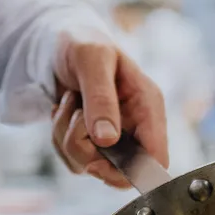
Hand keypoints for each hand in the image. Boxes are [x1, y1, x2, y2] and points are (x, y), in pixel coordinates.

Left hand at [52, 39, 168, 188]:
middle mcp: (134, 126)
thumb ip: (101, 98)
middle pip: (119, 172)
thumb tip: (108, 139)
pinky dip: (59, 136)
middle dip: (87, 150)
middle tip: (76, 119)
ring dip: (67, 136)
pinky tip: (63, 110)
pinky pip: (71, 158)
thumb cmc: (83, 43)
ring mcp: (112, 136)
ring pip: (88, 165)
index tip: (98, 160)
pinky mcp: (91, 141)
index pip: (157, 158)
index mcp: (147, 106)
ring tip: (69, 102)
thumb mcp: (93, 59)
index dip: (132, 171)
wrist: (57, 43)